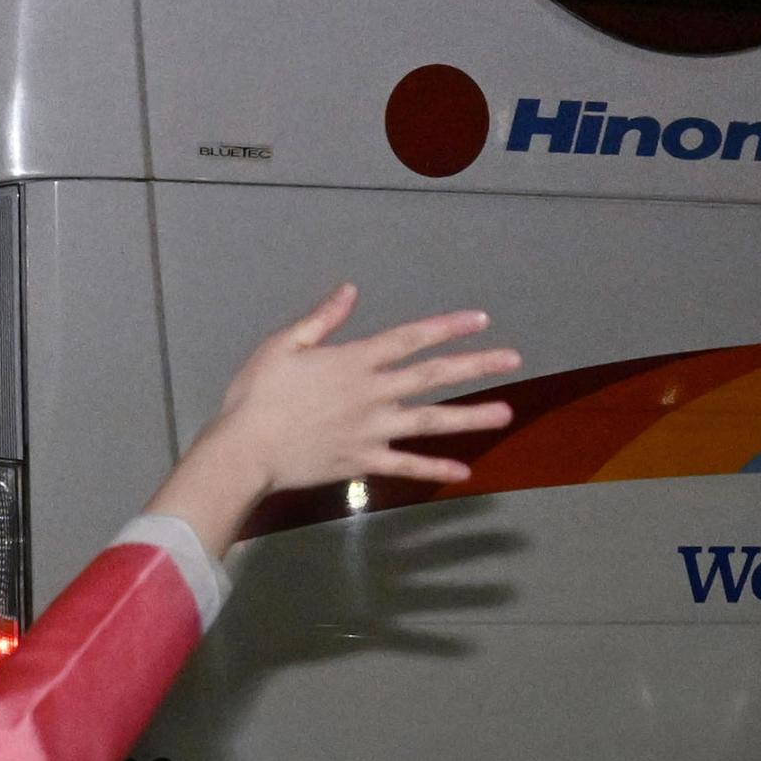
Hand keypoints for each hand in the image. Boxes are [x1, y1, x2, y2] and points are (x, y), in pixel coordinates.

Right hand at [147, 292, 521, 552]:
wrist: (246, 450)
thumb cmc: (258, 395)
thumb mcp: (283, 345)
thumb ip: (322, 319)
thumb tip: (351, 290)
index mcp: (355, 361)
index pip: (411, 338)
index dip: (447, 327)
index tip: (480, 320)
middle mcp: (374, 394)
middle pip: (433, 376)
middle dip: (476, 366)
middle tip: (514, 359)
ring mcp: (373, 430)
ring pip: (431, 421)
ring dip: (470, 416)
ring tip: (505, 412)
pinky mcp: (364, 461)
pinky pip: (407, 465)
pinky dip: (435, 468)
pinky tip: (464, 470)